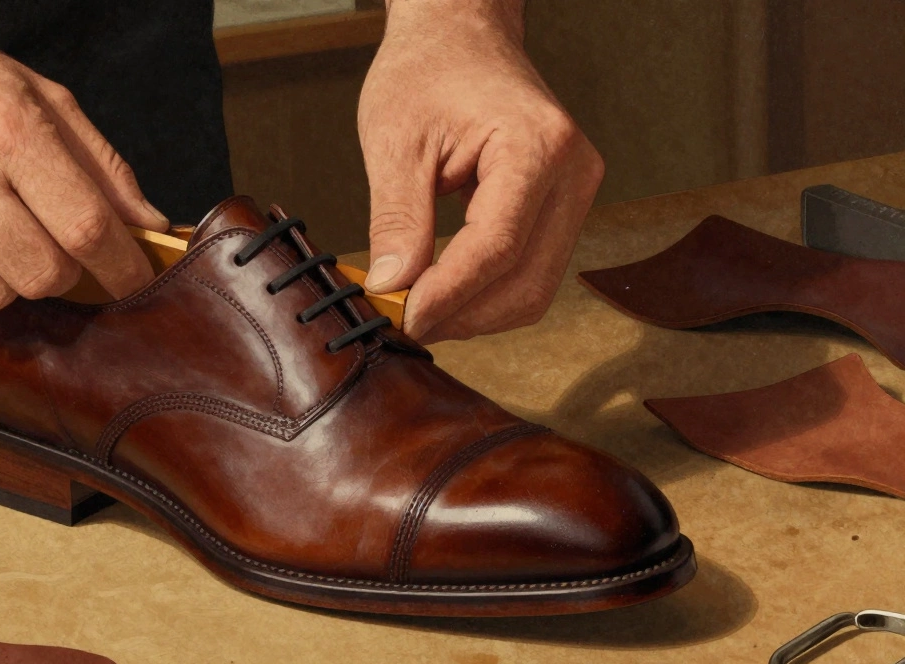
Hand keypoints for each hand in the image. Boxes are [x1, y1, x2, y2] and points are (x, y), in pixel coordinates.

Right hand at [0, 8, 165, 308]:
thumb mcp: (37, 96)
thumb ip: (101, 165)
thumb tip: (150, 224)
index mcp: (8, 131)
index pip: (88, 228)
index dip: (123, 266)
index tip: (137, 279)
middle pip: (46, 276)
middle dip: (65, 269)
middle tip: (51, 239)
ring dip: (10, 273)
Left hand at [358, 0, 603, 342]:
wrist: (460, 38)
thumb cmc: (428, 72)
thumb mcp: (395, 142)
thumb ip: (396, 220)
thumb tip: (391, 287)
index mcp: (536, 147)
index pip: (496, 248)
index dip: (447, 295)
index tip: (402, 318)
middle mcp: (573, 172)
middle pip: (526, 282)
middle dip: (462, 315)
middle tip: (402, 321)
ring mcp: (576, 192)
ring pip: (534, 289)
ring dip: (476, 313)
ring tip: (418, 306)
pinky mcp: (564, 207)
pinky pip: (532, 271)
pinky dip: (487, 293)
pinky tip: (443, 289)